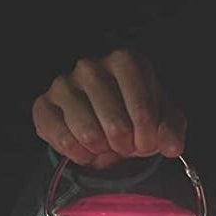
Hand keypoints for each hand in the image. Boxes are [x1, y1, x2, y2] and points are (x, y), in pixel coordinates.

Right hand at [32, 49, 186, 169]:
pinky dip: (79, 154)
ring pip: (88, 133)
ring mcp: (64, 83)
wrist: (106, 121)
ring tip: (107, 145)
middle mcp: (91, 67)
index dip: (147, 135)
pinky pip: (62, 139)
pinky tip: (87, 150)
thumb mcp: (163, 118)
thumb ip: (172, 130)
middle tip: (127, 146)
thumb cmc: (136, 114)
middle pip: (116, 124)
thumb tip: (172, 147)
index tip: (147, 144)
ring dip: (103, 150)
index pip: (141, 107)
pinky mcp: (43, 105)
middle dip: (126, 146)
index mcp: (125, 62)